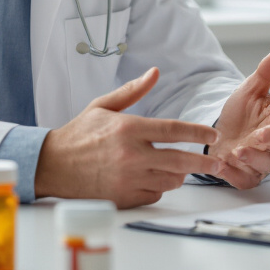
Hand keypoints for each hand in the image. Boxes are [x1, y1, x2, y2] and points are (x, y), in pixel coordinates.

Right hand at [34, 67, 223, 208]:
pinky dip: (160, 187)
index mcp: (129, 128)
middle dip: (204, 163)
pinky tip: (155, 178)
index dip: (198, 133)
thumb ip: (132, 91)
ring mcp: (128, 178)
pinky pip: (155, 194)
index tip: (213, 135)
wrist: (52, 165)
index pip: (174, 130)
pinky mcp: (124, 197)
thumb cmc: (79, 134)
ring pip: (170, 180)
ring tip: (182, 168)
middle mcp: (131, 154)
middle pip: (181, 160)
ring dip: (180, 174)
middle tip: (217, 163)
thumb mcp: (103, 105)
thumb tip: (154, 72)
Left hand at [211, 48, 269, 188]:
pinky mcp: (248, 175)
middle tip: (262, 134)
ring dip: (254, 158)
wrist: (219, 134)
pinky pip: (246, 179)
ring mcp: (263, 160)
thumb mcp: (250, 90)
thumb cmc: (241, 113)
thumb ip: (265, 74)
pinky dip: (235, 174)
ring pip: (267, 163)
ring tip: (237, 150)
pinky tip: (222, 164)